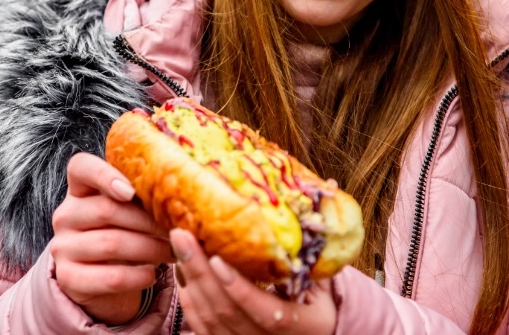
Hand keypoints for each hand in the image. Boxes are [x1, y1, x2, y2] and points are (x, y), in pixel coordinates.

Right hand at [50, 153, 172, 324]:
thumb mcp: (128, 212)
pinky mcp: (69, 278)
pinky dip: (138, 276)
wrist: (101, 280)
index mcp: (79, 189)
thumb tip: (183, 193)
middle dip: (149, 221)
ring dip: (150, 249)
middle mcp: (65, 215)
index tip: (131, 191)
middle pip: (107, 209)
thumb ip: (143, 197)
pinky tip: (152, 274)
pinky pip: (111, 277)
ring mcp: (63, 247)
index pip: (81, 167)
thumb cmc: (123, 234)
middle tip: (178, 230)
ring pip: (112, 243)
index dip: (105, 175)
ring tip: (173, 252)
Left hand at [171, 229, 335, 334]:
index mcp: (299, 325)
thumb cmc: (318, 304)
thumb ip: (318, 245)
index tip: (217, 259)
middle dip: (200, 272)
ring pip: (209, 319)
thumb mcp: (324, 281)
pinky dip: (188, 298)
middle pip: (226, 312)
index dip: (239, 288)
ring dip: (190, 281)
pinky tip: (182, 272)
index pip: (264, 311)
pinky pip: (200, 327)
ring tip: (179, 246)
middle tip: (182, 236)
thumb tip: (329, 187)